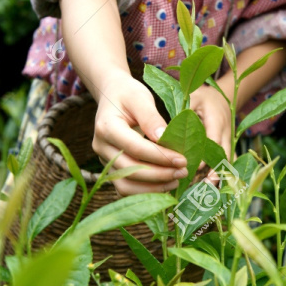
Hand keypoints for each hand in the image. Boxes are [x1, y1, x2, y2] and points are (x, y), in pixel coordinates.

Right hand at [93, 71, 188, 195]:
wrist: (111, 96)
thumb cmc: (128, 95)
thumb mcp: (140, 97)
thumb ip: (151, 117)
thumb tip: (164, 138)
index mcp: (106, 127)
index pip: (135, 147)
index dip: (159, 156)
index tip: (182, 159)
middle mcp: (101, 146)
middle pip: (130, 170)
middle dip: (160, 174)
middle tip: (184, 171)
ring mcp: (104, 161)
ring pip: (125, 185)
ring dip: (153, 188)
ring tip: (176, 180)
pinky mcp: (111, 169)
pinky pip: (126, 188)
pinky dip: (146, 191)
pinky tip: (165, 184)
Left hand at [189, 84, 232, 184]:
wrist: (218, 96)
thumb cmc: (199, 97)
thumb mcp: (190, 98)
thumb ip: (180, 113)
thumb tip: (164, 132)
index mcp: (217, 119)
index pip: (213, 140)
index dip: (206, 154)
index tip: (197, 167)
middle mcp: (226, 131)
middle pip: (223, 154)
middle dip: (216, 169)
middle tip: (207, 185)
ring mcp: (229, 140)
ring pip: (227, 160)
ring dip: (220, 174)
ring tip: (210, 189)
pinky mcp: (228, 146)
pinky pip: (227, 161)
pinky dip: (221, 173)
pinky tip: (212, 186)